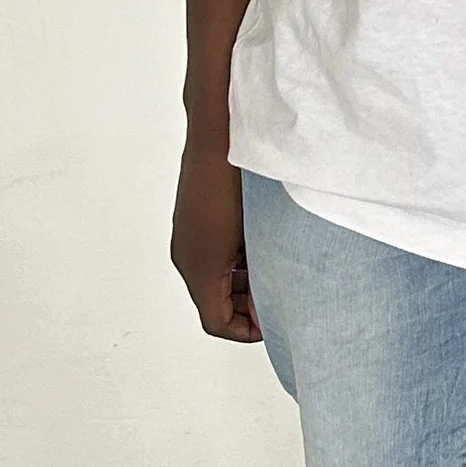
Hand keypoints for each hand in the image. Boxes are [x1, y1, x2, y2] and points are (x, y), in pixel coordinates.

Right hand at [172, 134, 262, 340]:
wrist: (219, 134)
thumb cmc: (238, 182)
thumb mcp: (257, 238)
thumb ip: (262, 275)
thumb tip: (271, 300)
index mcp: (199, 268)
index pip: (217, 324)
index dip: (246, 332)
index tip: (273, 323)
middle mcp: (186, 257)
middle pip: (213, 305)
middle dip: (246, 309)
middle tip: (279, 299)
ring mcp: (186, 238)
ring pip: (213, 281)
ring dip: (242, 284)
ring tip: (274, 270)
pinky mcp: (190, 222)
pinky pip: (210, 257)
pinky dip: (234, 263)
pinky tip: (260, 245)